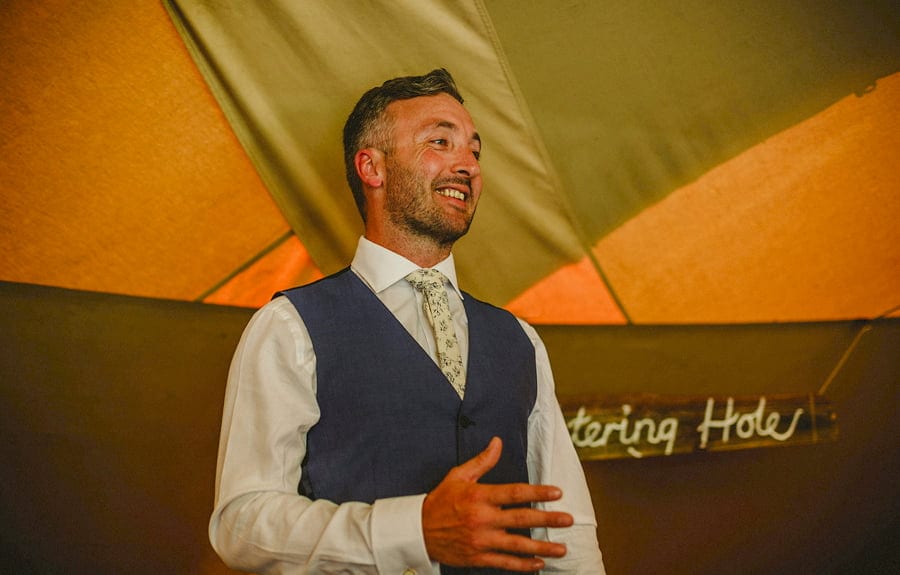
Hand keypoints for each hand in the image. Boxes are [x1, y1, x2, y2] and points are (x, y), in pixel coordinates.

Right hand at [422, 436, 573, 571]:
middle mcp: (482, 519)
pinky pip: (505, 562)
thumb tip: (498, 442)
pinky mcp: (477, 557)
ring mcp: (481, 540)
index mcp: (479, 496)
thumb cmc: (440, 501)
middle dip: (548, 519)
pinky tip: (538, 564)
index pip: (514, 493)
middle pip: (521, 518)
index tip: (557, 492)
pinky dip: (523, 564)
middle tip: (568, 519)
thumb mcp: (458, 476)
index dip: (538, 493)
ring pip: (517, 545)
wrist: (418, 530)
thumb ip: (482, 461)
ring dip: (542, 548)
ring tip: (561, 549)